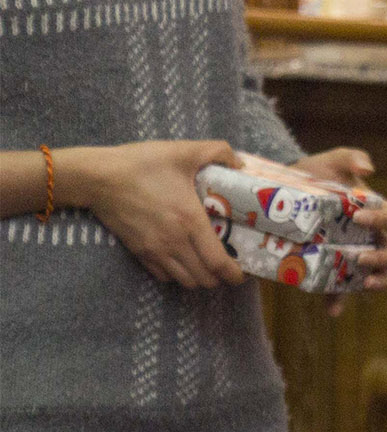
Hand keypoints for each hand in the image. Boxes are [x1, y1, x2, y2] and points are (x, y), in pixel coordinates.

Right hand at [55, 139, 243, 290]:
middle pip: (203, 279)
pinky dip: (176, 275)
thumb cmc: (143, 164)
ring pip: (183, 281)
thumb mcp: (185, 150)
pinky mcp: (138, 251)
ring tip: (208, 265)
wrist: (98, 177)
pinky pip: (162, 275)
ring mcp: (154, 250)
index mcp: (191, 221)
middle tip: (230, 266)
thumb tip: (241, 163)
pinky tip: (183, 261)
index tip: (244, 273)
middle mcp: (174, 242)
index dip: (234, 274)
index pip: (218, 262)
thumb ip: (219, 151)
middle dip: (220, 278)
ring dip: (199, 278)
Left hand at [293, 148, 386, 313]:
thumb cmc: (314, 175)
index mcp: (375, 213)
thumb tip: (368, 171)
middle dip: (385, 258)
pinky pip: (341, 291)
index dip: (381, 221)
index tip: (359, 218)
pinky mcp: (332, 271)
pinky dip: (339, 301)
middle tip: (362, 257)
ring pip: (380, 275)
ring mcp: (353, 257)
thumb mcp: (331, 161)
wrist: (282, 195)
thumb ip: (350, 157)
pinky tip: (332, 310)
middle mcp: (371, 238)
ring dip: (377, 282)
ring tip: (364, 285)